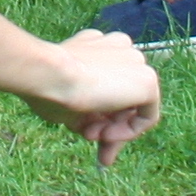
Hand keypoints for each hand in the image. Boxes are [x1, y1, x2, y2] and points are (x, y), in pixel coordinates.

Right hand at [18, 30, 162, 167]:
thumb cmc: (47, 86)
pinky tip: (106, 135)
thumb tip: (91, 129)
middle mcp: (119, 48)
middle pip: (122, 96)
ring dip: (113, 129)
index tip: (84, 133)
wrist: (49, 74)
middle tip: (96, 149)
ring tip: (90, 136)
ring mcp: (135, 62)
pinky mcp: (148, 80)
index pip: (107, 83)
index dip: (98, 113)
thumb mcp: (67, 101)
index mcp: (97, 46)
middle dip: (108, 127)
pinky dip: (129, 132)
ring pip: (133, 107)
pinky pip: (146, 116)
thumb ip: (86, 111)